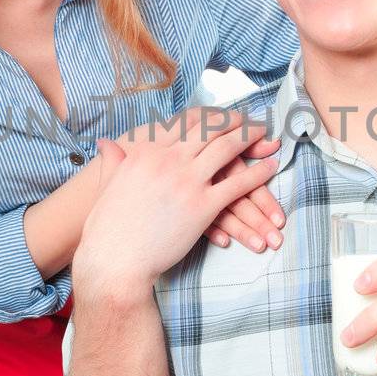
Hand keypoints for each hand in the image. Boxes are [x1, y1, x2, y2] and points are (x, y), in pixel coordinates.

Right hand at [97, 106, 285, 253]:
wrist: (115, 259)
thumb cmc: (107, 227)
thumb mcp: (108, 184)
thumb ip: (113, 160)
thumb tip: (106, 143)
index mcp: (146, 152)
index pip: (184, 123)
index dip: (209, 117)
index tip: (223, 115)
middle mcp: (168, 160)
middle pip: (209, 130)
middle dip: (234, 122)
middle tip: (250, 121)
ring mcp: (187, 181)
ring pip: (226, 150)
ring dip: (250, 139)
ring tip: (266, 137)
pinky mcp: (202, 206)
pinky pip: (237, 185)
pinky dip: (257, 175)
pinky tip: (270, 168)